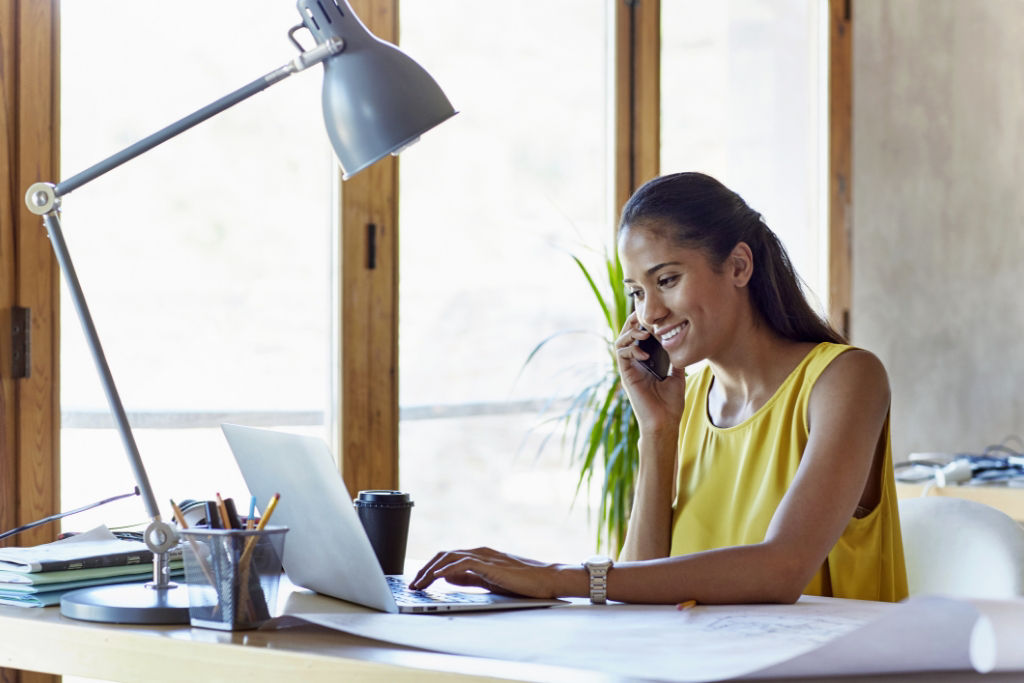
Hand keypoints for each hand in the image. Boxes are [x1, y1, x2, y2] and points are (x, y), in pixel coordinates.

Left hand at [409, 547, 564, 597]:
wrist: (545, 579)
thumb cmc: (521, 582)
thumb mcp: (488, 580)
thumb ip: (468, 577)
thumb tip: (446, 577)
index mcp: (478, 555)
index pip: (447, 558)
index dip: (429, 569)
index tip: (418, 582)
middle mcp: (479, 551)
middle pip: (443, 555)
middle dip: (425, 570)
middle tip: (413, 585)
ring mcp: (484, 555)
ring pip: (449, 557)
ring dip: (431, 571)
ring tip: (419, 584)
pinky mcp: (490, 563)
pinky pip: (463, 563)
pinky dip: (447, 569)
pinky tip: (436, 578)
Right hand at [614, 313, 685, 433]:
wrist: (665, 423)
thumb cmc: (670, 403)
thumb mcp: (677, 374)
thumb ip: (675, 358)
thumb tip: (680, 340)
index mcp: (645, 361)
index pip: (639, 336)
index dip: (642, 323)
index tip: (653, 314)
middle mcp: (635, 363)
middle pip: (627, 335)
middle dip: (633, 323)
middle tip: (642, 315)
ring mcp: (629, 369)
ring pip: (621, 342)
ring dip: (630, 334)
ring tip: (644, 332)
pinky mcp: (626, 376)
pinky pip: (622, 356)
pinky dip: (631, 350)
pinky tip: (644, 353)